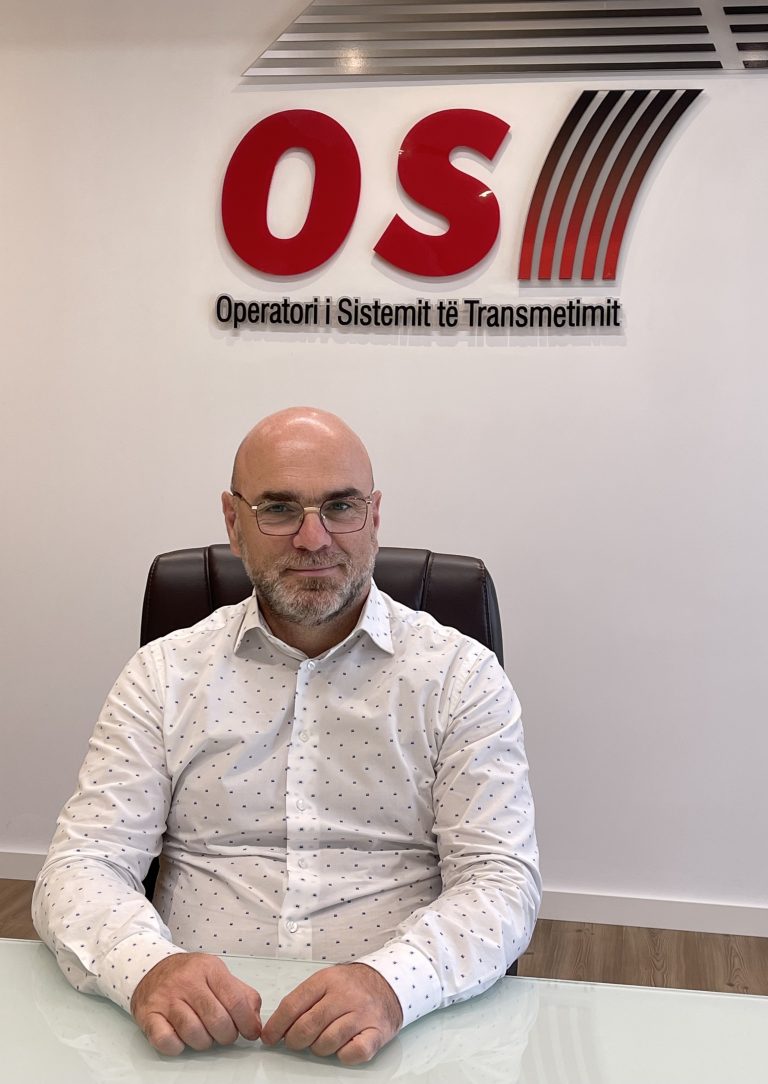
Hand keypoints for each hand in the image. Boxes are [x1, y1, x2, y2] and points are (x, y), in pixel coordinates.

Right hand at [130, 953, 261, 1055]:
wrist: (152, 968)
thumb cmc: (190, 976)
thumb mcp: (218, 975)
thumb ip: (242, 994)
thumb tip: (255, 1021)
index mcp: (209, 968)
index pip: (235, 1000)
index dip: (247, 1022)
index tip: (251, 1033)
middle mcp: (187, 981)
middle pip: (216, 1019)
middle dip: (227, 1035)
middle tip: (225, 1035)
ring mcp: (166, 997)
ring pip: (193, 1032)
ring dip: (204, 1042)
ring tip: (205, 1035)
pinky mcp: (148, 1014)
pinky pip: (165, 1040)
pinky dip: (177, 1047)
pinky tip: (182, 1039)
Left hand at [261, 962, 402, 1064]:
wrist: (389, 983)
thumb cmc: (352, 986)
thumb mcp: (326, 981)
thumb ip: (304, 1000)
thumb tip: (277, 1026)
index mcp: (327, 980)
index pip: (293, 1005)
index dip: (277, 1025)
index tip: (269, 1037)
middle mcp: (345, 995)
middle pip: (308, 1026)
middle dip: (295, 1040)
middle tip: (295, 1042)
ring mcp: (362, 1013)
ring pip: (328, 1042)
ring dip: (319, 1048)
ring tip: (322, 1041)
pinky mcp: (377, 1031)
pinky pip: (354, 1052)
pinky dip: (344, 1055)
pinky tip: (343, 1046)